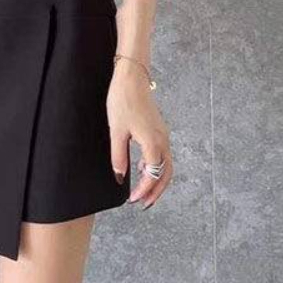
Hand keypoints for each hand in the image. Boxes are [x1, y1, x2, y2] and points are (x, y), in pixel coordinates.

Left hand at [106, 62, 172, 209]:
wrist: (132, 78)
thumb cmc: (123, 101)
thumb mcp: (116, 131)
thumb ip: (119, 156)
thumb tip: (120, 176)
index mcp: (153, 143)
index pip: (153, 175)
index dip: (144, 191)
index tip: (133, 200)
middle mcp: (162, 140)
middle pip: (166, 174)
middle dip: (156, 191)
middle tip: (144, 204)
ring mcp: (163, 134)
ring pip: (166, 165)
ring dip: (158, 180)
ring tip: (145, 192)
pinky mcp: (159, 129)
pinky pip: (162, 154)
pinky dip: (156, 166)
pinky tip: (142, 168)